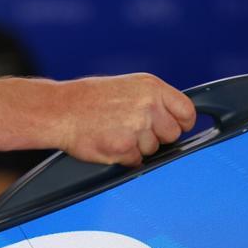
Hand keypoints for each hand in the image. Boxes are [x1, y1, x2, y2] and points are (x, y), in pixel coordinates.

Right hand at [56, 73, 196, 166]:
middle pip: (173, 135)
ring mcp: (137, 127)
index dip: (183, 124)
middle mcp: (148, 106)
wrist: (60, 110)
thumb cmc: (89, 99)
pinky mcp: (125, 147)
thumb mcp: (127, 87)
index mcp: (151, 87)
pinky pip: (136, 160)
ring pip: (154, 150)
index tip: (176, 127)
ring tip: (116, 132)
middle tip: (135, 130)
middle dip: (158, 137)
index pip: (187, 111)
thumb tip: (173, 118)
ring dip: (138, 147)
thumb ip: (153, 100)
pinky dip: (124, 157)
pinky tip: (109, 142)